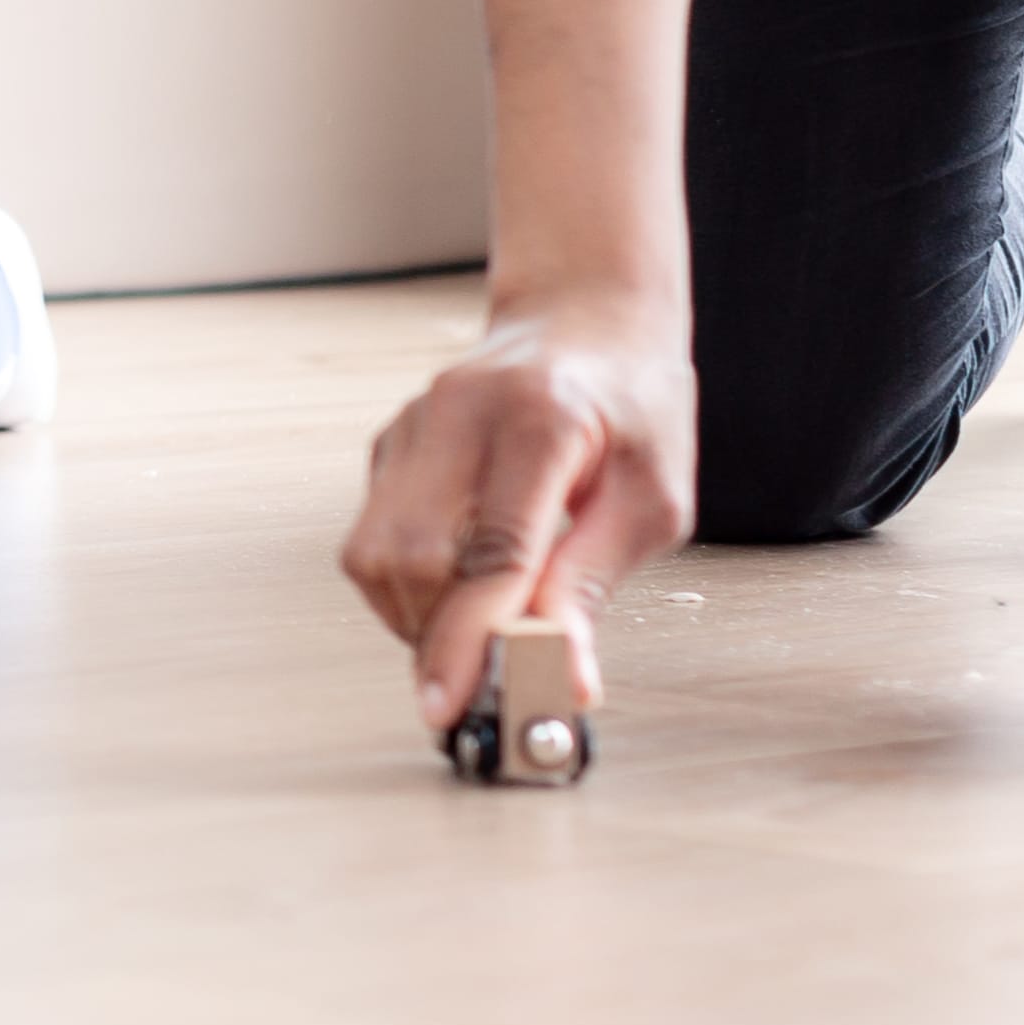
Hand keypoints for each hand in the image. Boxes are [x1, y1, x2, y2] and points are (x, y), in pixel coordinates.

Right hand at [335, 309, 697, 734]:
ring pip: (371, 554)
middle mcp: (456, 415)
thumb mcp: (652, 498)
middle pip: (406, 557)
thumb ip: (590, 583)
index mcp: (539, 423)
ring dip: (414, 614)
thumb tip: (562, 674)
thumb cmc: (633, 404)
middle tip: (480, 678)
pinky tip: (460, 579)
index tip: (455, 705)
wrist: (584, 318)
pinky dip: (408, 581)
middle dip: (434, 636)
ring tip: (474, 627)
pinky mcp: (389, 443)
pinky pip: (374, 535)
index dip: (468, 639)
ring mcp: (411, 424)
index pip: (489, 552)